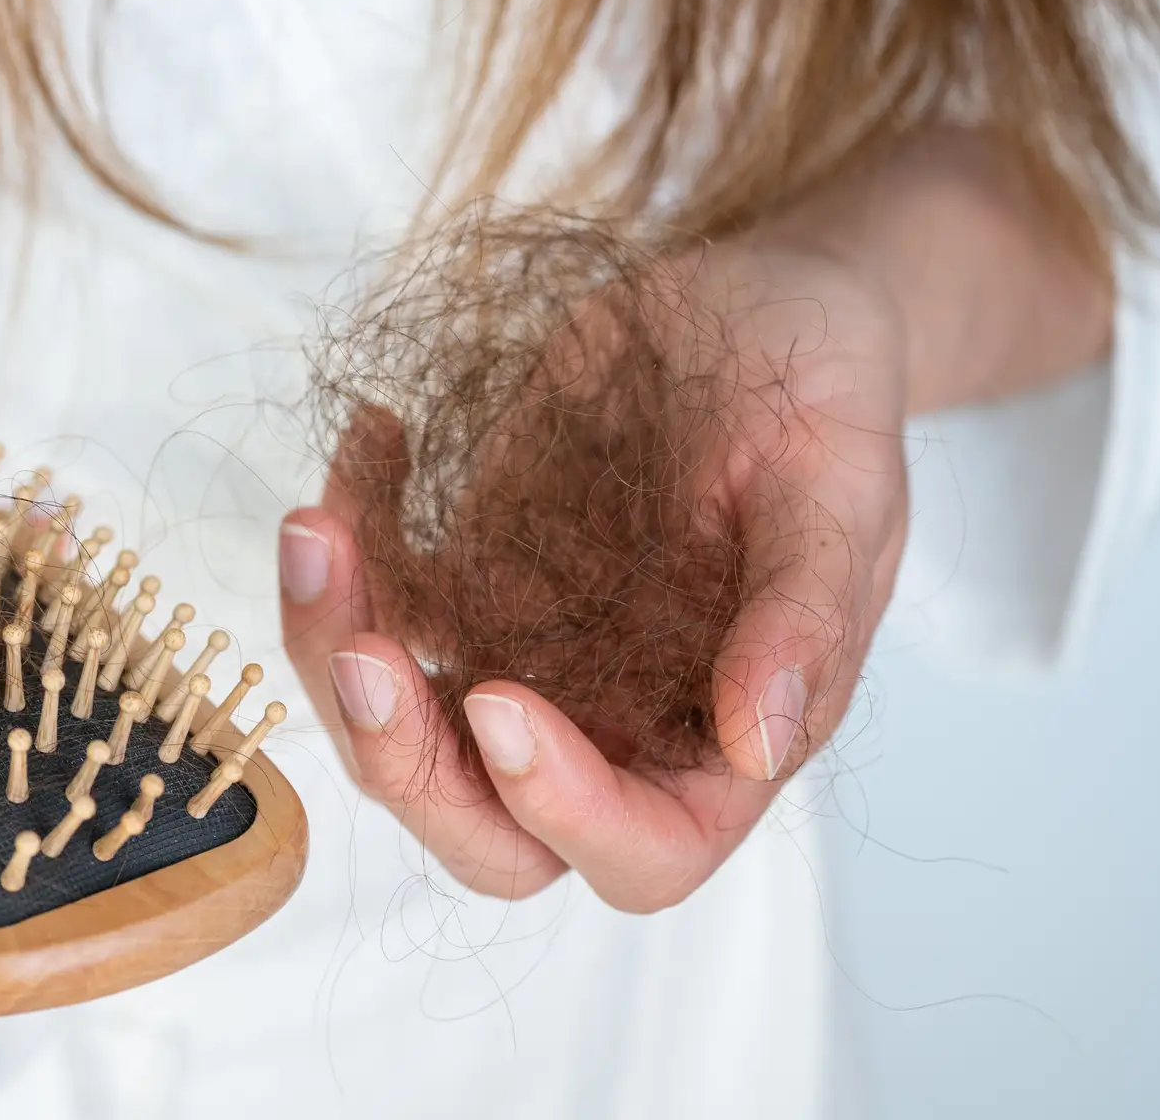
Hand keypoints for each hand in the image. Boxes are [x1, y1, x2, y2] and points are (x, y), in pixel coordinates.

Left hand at [279, 240, 908, 909]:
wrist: (757, 307)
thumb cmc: (823, 396)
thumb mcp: (841, 486)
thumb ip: (804, 617)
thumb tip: (760, 741)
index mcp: (717, 742)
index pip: (640, 852)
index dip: (559, 809)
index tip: (500, 701)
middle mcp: (609, 726)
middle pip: (482, 826)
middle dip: (402, 763)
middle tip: (358, 650)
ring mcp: (523, 658)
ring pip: (395, 725)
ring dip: (332, 644)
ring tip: (319, 525)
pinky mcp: (465, 581)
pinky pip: (374, 603)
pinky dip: (345, 544)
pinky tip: (373, 437)